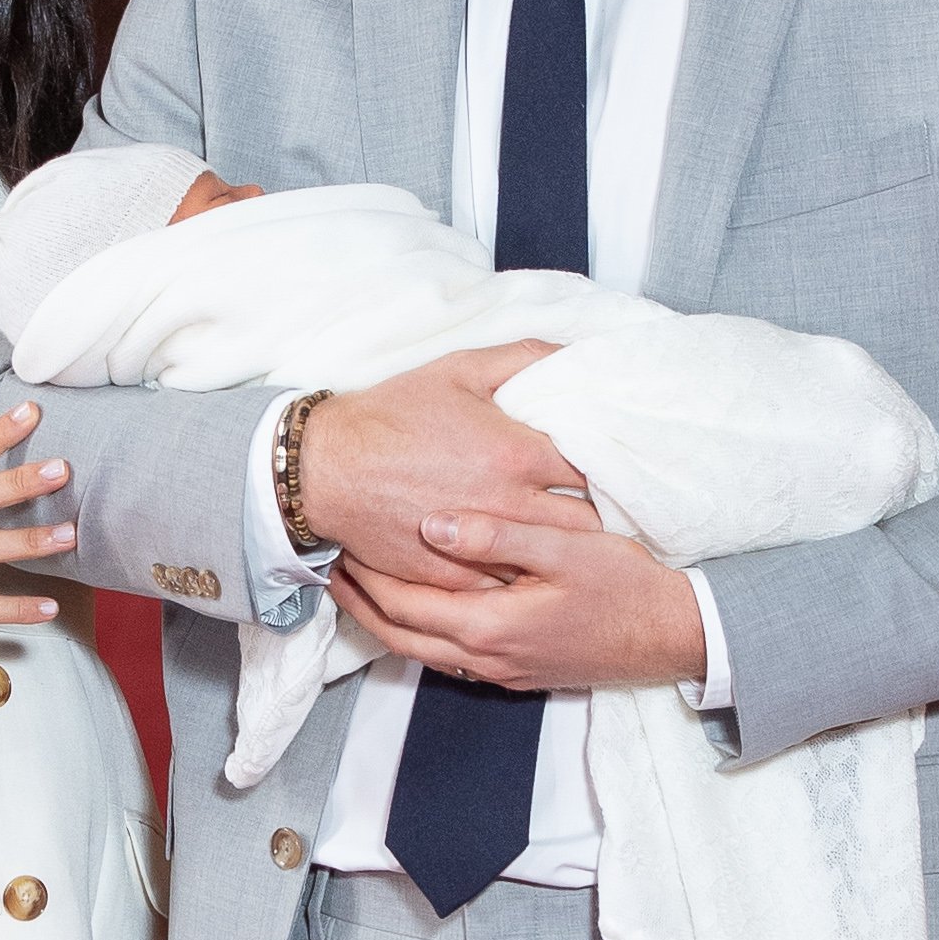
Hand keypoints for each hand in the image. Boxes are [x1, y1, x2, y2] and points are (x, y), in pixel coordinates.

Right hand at [297, 343, 600, 591]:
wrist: (327, 468)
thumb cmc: (393, 415)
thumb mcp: (458, 369)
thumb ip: (523, 358)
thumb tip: (572, 354)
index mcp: (516, 453)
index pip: (595, 470)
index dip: (609, 468)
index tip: (611, 467)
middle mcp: (507, 504)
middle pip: (584, 523)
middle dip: (594, 514)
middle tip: (596, 506)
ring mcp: (481, 546)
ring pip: (549, 560)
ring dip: (561, 550)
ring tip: (568, 540)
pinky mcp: (454, 577)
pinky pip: (507, 585)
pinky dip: (519, 575)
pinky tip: (523, 563)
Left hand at [332, 512, 704, 691]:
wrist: (672, 637)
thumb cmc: (624, 587)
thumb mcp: (564, 548)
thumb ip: (497, 535)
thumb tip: (432, 525)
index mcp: (489, 626)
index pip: (403, 605)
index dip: (366, 577)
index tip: (341, 543)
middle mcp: (486, 658)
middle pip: (399, 636)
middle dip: (361, 603)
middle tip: (334, 565)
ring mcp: (500, 671)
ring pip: (421, 651)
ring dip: (386, 619)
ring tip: (363, 583)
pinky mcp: (515, 672)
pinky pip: (448, 655)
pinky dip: (420, 630)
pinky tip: (420, 603)